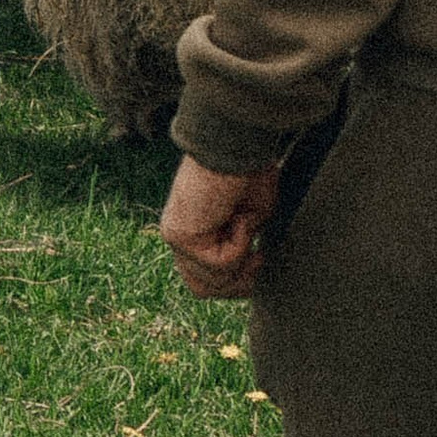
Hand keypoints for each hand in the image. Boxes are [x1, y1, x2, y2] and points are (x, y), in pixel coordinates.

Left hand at [159, 150, 279, 301]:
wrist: (235, 145)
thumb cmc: (248, 173)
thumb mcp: (252, 219)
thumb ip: (244, 246)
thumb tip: (251, 270)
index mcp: (193, 232)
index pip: (205, 278)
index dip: (237, 281)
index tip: (261, 259)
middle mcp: (179, 237)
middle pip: (200, 290)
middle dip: (236, 286)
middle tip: (259, 258)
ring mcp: (176, 237)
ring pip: (205, 286)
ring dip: (237, 265)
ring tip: (244, 228)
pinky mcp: (180, 236)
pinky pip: (218, 264)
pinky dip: (239, 244)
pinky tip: (237, 216)